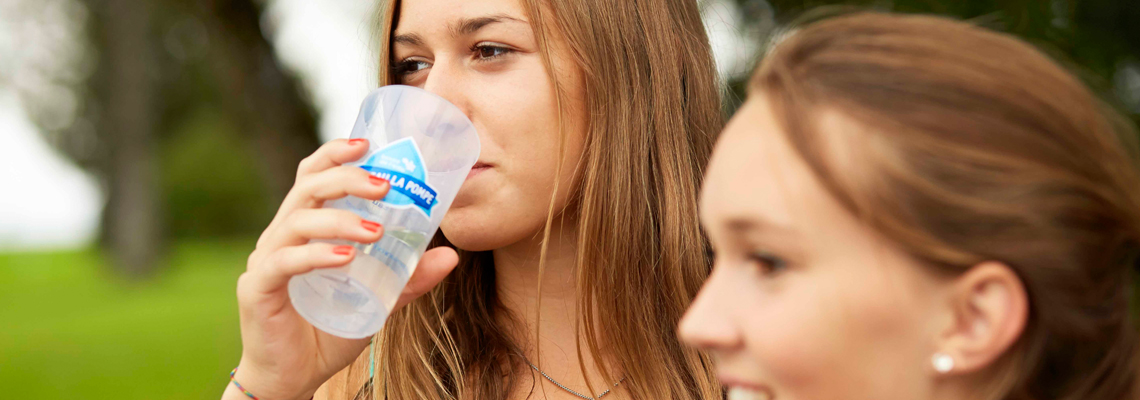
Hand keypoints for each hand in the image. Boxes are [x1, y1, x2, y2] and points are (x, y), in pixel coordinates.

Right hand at [224, 139, 458, 399]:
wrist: (294, 377)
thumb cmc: (330, 329)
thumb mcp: (379, 299)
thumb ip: (409, 278)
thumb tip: (452, 255)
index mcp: (305, 227)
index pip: (314, 175)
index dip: (335, 153)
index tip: (368, 144)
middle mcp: (282, 235)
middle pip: (308, 188)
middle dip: (347, 179)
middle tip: (384, 185)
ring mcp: (267, 260)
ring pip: (298, 222)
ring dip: (340, 220)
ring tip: (376, 231)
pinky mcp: (258, 288)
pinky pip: (285, 262)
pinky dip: (316, 256)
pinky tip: (345, 258)